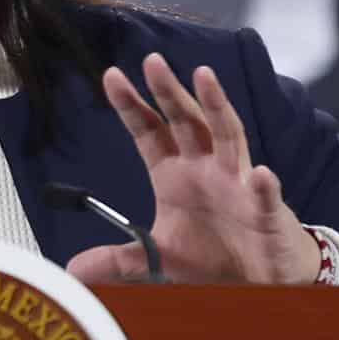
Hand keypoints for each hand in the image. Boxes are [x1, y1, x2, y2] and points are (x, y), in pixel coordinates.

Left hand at [67, 54, 321, 284]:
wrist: (262, 278)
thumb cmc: (215, 254)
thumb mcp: (159, 257)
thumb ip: (119, 260)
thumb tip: (73, 269)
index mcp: (175, 174)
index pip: (149, 131)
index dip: (131, 105)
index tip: (111, 76)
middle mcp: (206, 169)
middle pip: (186, 120)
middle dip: (168, 91)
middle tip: (151, 61)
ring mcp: (238, 184)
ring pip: (227, 136)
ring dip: (216, 106)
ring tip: (204, 77)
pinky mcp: (265, 211)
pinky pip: (264, 195)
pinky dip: (263, 185)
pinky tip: (260, 174)